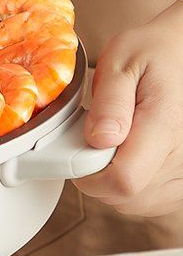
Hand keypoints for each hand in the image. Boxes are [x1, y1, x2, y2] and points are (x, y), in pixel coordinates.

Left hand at [75, 2, 182, 216]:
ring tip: (119, 145)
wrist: (181, 52)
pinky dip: (136, 189)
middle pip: (127, 197)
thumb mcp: (122, 61)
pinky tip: (132, 159)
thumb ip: (109, 103)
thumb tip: (99, 140)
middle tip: (99, 141)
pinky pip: (154, 201)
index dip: (90, 176)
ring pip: (138, 204)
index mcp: (165, 125)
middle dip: (99, 178)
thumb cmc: (153, 53)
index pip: (123, 181)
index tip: (82, 151)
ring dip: (116, 184)